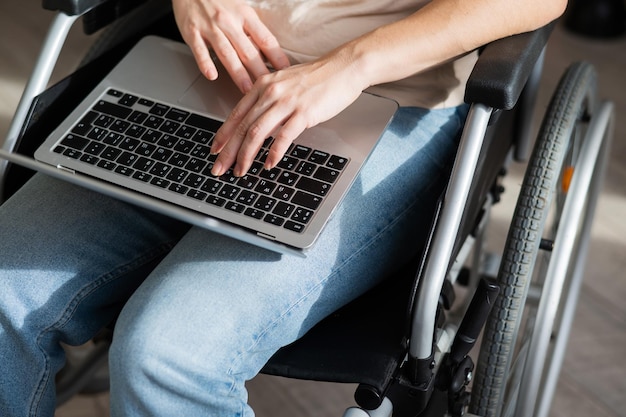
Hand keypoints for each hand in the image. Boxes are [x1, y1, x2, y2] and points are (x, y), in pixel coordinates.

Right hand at [172, 0, 289, 92]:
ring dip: (238, 74)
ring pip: (227, 54)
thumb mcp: (240, 9)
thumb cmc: (218, 0)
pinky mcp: (191, 32)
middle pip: (248, 51)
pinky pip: (200, 50)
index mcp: (244, 14)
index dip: (277, 57)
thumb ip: (251, 30)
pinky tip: (212, 76)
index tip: (285, 72)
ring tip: (247, 90)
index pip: (265, 39)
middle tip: (267, 88)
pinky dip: (206, 63)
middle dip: (260, 72)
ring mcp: (209, 27)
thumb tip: (268, 54)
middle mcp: (228, 21)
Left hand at [210, 54, 365, 176]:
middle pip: (242, 126)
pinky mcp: (303, 113)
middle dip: (228, 151)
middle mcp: (270, 93)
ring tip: (241, 171)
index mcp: (263, 85)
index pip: (236, 114)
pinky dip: (274, 153)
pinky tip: (269, 164)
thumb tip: (258, 122)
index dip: (223, 134)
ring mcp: (286, 102)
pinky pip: (283, 137)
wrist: (343, 68)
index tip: (215, 150)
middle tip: (220, 168)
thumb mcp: (285, 84)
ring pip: (257, 132)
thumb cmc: (318, 78)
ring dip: (246, 155)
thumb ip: (269, 101)